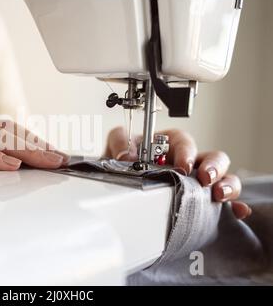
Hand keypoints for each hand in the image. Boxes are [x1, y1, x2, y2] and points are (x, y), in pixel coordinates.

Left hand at [105, 127, 250, 219]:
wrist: (118, 192)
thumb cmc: (122, 165)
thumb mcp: (116, 148)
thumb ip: (119, 143)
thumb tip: (126, 155)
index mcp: (168, 145)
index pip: (183, 141)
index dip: (186, 151)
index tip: (183, 165)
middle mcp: (187, 162)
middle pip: (211, 157)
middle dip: (212, 166)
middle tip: (205, 178)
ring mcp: (195, 182)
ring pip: (223, 177)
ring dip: (227, 184)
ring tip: (219, 195)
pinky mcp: (200, 203)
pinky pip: (224, 203)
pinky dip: (233, 206)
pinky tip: (236, 211)